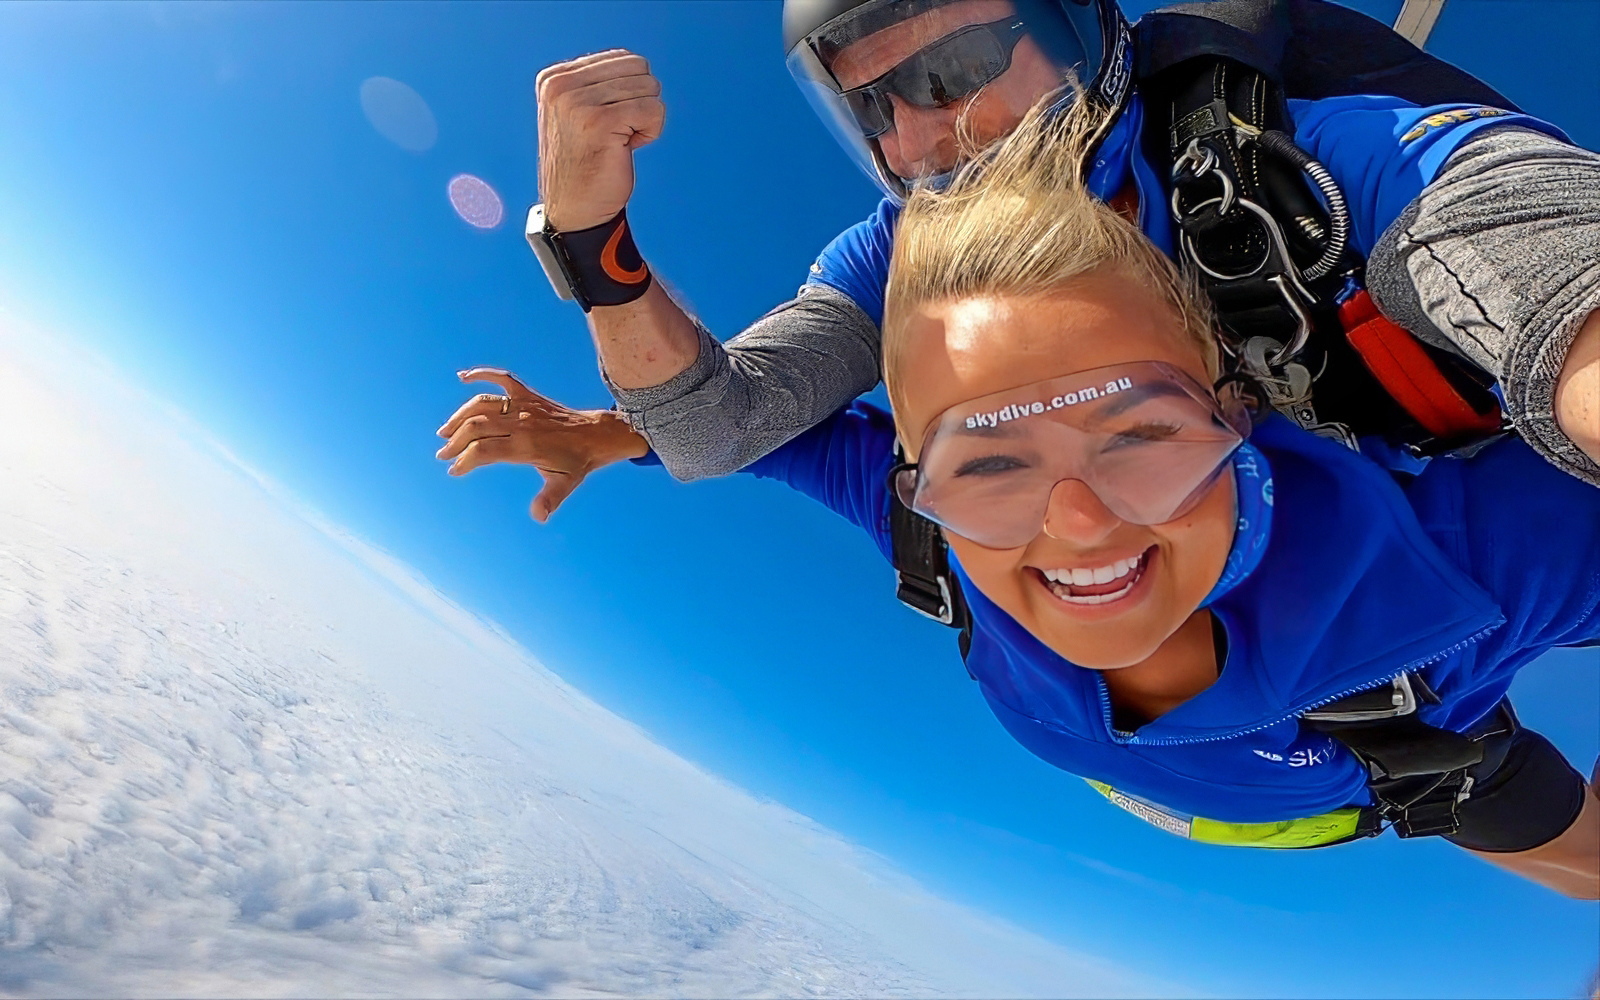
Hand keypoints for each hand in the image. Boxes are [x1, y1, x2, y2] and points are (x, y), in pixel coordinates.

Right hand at [436, 368, 648, 521]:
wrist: (596, 435)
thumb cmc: (577, 461)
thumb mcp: (566, 484)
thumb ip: (549, 499)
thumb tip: (539, 517)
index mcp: (526, 445)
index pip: (485, 451)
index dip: (465, 461)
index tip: (454, 470)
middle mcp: (521, 422)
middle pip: (477, 427)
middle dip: (455, 441)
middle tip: (443, 454)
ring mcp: (524, 405)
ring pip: (482, 404)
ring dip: (460, 415)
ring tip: (445, 431)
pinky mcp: (528, 394)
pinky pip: (502, 378)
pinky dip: (482, 374)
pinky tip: (463, 376)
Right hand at [536, 49, 664, 231]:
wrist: (575, 210)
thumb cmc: (585, 164)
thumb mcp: (580, 113)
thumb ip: (598, 83)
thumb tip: (636, 63)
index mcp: (554, 78)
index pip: (623, 58)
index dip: (630, 92)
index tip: (609, 123)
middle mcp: (561, 85)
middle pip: (639, 69)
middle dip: (640, 103)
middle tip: (618, 133)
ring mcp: (577, 102)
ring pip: (649, 88)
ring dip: (645, 119)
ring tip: (619, 142)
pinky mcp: (599, 121)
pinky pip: (653, 109)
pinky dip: (652, 132)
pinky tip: (628, 148)